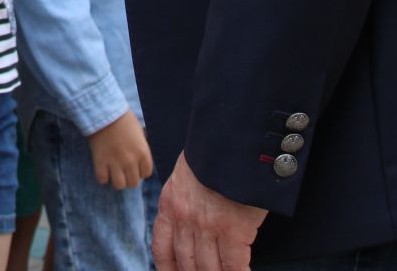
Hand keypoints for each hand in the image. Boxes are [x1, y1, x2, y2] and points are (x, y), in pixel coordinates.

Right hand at [88, 110, 154, 189]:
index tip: (134, 165)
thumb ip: (140, 148)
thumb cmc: (123, 119)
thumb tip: (139, 160)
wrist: (103, 112)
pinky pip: (103, 179)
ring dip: (116, 180)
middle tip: (123, 170)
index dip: (140, 171)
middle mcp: (131, 161)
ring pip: (119, 185)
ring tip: (113, 172)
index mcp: (143, 152)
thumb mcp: (139, 133)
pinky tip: (102, 169)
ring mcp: (115, 163)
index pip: (146, 174)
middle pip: (133, 183)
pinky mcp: (100, 162)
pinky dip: (102, 176)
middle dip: (128, 178)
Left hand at [153, 153, 266, 270]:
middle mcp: (184, 219)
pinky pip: (234, 265)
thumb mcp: (186, 175)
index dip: (167, 268)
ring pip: (208, 267)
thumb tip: (192, 218)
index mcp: (170, 204)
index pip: (162, 246)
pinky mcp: (234, 229)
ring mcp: (208, 226)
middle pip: (186, 262)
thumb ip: (184, 199)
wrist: (231, 139)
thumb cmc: (213, 154)